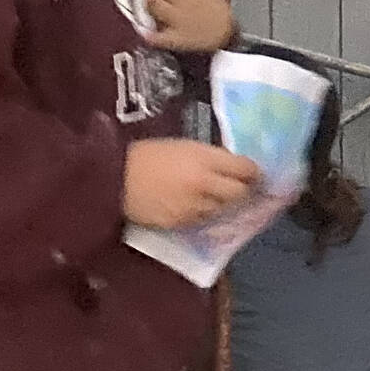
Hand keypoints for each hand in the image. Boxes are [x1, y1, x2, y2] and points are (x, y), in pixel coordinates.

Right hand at [123, 138, 260, 228]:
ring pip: (223, 210)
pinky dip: (206, 214)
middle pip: (240, 193)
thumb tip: (234, 166)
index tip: (255, 173)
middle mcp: (204, 184)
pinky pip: (204, 220)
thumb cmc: (148, 155)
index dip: (254, 172)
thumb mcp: (184, 146)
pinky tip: (199, 206)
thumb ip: (211, 157)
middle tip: (244, 188)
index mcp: (204, 159)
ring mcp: (193, 207)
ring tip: (218, 197)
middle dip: (245, 191)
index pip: (244, 169)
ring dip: (225, 204)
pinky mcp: (181, 224)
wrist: (115, 178)